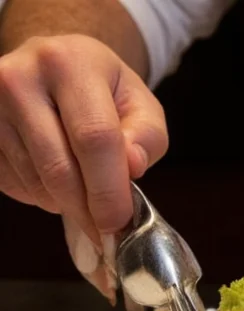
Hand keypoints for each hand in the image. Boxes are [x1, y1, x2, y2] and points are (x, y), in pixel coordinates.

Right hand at [0, 34, 167, 295]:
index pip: (94, 138)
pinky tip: (56, 180)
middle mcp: (20, 78)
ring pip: (34, 182)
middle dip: (87, 209)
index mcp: (70, 63)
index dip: (109, 188)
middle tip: (104, 229)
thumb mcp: (141, 106)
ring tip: (85, 193)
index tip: (118, 221)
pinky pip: (11, 183)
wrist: (56, 66)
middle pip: (59, 167)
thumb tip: (132, 167)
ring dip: (65, 203)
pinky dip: (40, 195)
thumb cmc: (105, 91)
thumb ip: (145, 138)